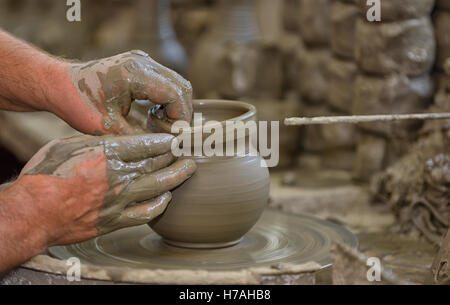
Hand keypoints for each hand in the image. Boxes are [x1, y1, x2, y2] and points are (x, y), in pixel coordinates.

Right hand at [17, 133, 195, 244]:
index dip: (166, 141)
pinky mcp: (116, 220)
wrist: (34, 212)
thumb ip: (99, 143)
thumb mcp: (70, 144)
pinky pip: (147, 213)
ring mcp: (121, 200)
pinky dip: (160, 204)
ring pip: (159, 187)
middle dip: (178, 156)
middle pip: (159, 164)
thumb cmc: (47, 174)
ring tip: (188, 170)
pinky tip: (166, 198)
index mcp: (109, 153)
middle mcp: (120, 176)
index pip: (148, 144)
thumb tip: (117, 141)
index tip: (176, 138)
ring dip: (177, 177)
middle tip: (189, 151)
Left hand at [54, 50, 192, 134]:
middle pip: (182, 87)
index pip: (176, 94)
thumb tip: (167, 151)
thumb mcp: (108, 129)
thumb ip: (140, 139)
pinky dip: (166, 101)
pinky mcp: (141, 65)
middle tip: (170, 135)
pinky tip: (152, 116)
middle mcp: (142, 62)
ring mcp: (143, 61)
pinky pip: (166, 83)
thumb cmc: (77, 105)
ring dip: (175, 108)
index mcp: (135, 73)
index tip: (176, 138)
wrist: (59, 85)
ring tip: (158, 127)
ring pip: (177, 84)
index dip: (181, 118)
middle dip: (181, 114)